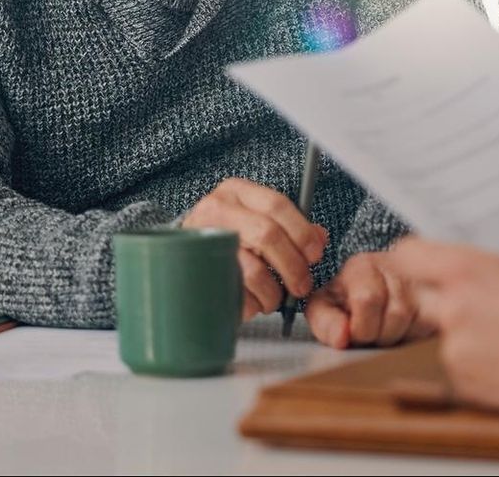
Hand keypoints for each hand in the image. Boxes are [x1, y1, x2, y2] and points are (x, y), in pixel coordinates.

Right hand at [180, 178, 327, 319]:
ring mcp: (203, 242)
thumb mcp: (257, 221)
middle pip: (268, 236)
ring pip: (253, 270)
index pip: (277, 205)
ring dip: (273, 292)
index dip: (303, 233)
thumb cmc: (228, 239)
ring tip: (274, 299)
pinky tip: (252, 303)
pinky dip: (252, 305)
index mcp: (235, 192)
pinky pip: (236, 294)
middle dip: (293, 266)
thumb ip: (290, 227)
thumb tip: (320, 238)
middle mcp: (216, 210)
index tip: (314, 255)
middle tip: (302, 285)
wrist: (179, 256)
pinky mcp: (196, 274)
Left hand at [305, 250, 432, 348]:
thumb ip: (325, 323)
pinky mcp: (437, 298)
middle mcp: (395, 266)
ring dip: (397, 337)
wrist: (376, 289)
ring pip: (414, 322)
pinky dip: (416, 336)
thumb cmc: (347, 301)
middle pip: (395, 314)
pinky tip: (405, 328)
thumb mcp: (325, 308)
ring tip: (386, 329)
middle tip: (370, 332)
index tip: (352, 334)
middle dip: (379, 334)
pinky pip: (429, 326)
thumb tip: (342, 338)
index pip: (367, 299)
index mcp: (363, 266)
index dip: (360, 327)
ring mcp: (419, 281)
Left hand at [384, 238, 498, 416]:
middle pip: (422, 297)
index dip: (418, 260)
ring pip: (444, 335)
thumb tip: (465, 270)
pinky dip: (479, 365)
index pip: (409, 254)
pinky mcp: (461, 383)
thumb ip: (484, 269)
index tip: (426, 264)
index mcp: (465, 271)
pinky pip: (460, 367)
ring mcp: (453, 349)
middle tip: (478, 304)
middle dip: (442, 299)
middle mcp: (450, 308)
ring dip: (466, 336)